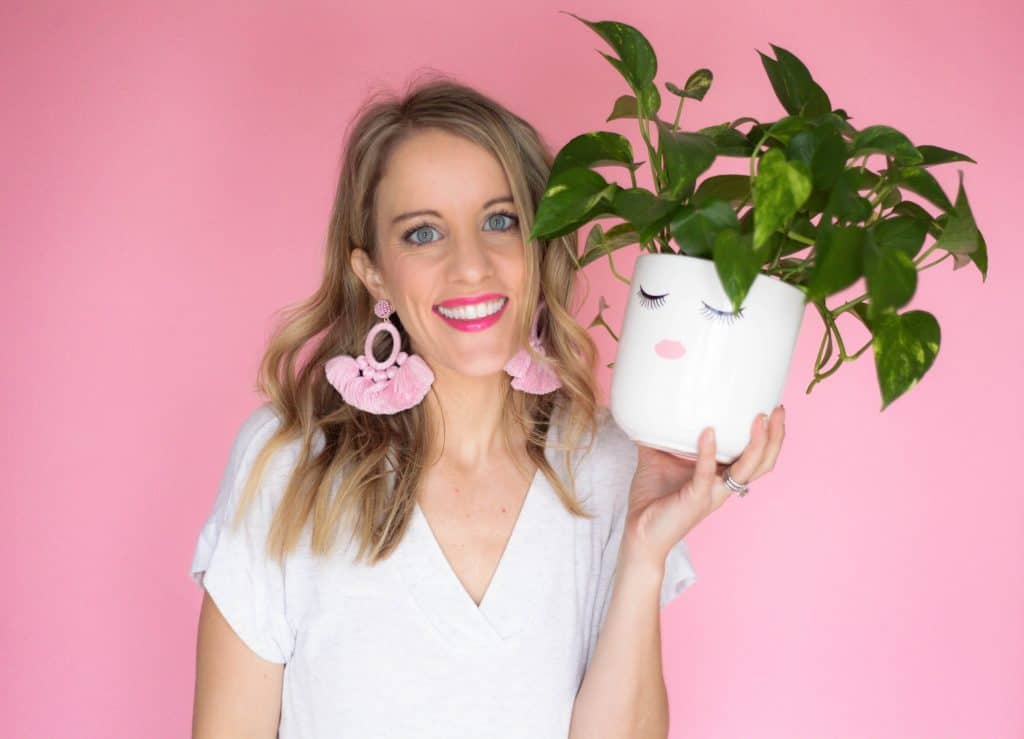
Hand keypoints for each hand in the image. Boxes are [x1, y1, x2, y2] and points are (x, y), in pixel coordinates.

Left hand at [620, 405, 786, 567]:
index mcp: (720, 477)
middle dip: (775, 436)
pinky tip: (708, 432)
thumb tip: (653, 408)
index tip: (771, 408)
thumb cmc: (651, 498)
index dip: (769, 435)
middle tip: (778, 409)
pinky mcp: (695, 500)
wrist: (638, 532)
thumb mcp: (658, 458)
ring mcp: (712, 494)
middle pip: (763, 463)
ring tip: (759, 418)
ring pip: (748, 469)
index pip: (755, 457)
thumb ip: (661, 435)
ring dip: (757, 443)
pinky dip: (708, 452)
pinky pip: (706, 474)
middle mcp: (722, 486)